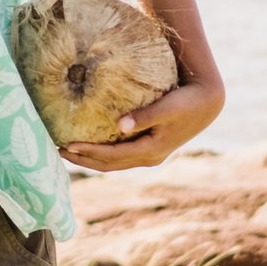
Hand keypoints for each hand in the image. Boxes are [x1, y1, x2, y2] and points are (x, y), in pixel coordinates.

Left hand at [60, 75, 222, 173]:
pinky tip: (92, 145)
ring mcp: (150, 155)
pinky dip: (104, 153)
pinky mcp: (151, 147)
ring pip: (115, 163)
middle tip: (58, 150)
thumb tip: (119, 125)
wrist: (208, 103)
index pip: (112, 156)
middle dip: (83, 159)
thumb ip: (144, 116)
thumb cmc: (187, 101)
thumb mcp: (167, 107)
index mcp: (151, 150)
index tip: (67, 144)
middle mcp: (149, 157)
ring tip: (69, 151)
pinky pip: (122, 155)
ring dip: (91, 159)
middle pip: (109, 164)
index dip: (88, 152)